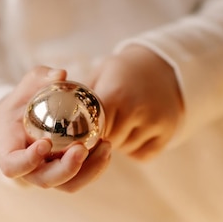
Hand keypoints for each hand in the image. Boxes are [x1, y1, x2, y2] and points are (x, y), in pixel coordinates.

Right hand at [0, 66, 111, 191]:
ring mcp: (47, 175)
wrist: (24, 122)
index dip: (27, 161)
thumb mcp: (26, 86)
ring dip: (89, 171)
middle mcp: (27, 170)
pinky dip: (96, 167)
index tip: (45, 143)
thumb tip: (60, 74)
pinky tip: (107, 148)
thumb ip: (39, 77)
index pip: (12, 166)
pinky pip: (81, 179)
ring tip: (105, 147)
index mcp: (9, 150)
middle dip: (66, 169)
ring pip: (68, 185)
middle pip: (44, 180)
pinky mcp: (65, 175)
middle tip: (82, 148)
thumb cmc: (23, 102)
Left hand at [88, 45, 183, 159]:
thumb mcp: (100, 74)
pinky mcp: (167, 133)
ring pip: (124, 149)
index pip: (92, 127)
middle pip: (108, 141)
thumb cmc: (123, 72)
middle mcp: (137, 109)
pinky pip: (142, 154)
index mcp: (115, 94)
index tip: (77, 133)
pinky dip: (135, 149)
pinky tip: (133, 133)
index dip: (83, 132)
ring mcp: (155, 122)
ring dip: (117, 143)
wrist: (165, 67)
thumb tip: (55, 121)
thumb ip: (80, 96)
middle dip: (99, 139)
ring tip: (119, 125)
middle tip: (96, 130)